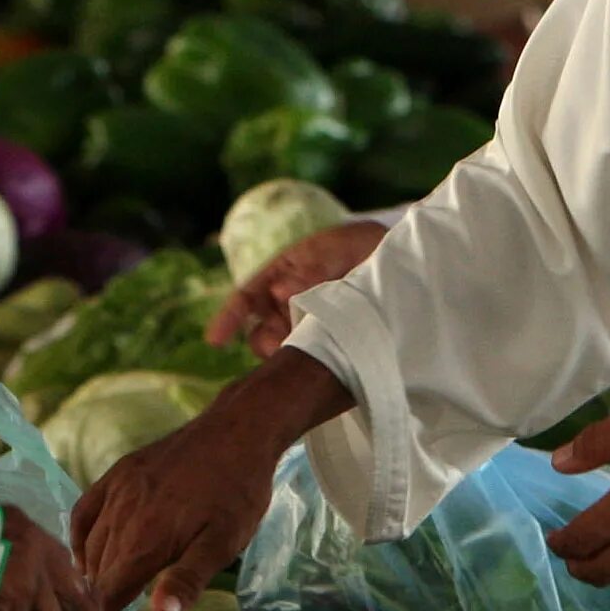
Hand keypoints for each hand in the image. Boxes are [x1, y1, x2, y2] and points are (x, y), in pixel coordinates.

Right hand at [72, 412, 279, 610]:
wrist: (237, 431)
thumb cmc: (236, 495)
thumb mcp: (223, 544)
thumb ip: (187, 581)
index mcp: (146, 540)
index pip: (108, 592)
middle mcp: (122, 515)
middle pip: (98, 571)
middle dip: (103, 595)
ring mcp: (117, 490)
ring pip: (90, 543)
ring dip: (94, 569)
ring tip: (104, 590)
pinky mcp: (118, 472)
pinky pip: (84, 510)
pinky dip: (79, 535)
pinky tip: (85, 551)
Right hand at [207, 220, 386, 352]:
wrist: (395, 259)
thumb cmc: (355, 246)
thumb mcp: (333, 249)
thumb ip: (311, 268)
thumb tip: (281, 291)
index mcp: (277, 277)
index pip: (244, 299)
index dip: (227, 319)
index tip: (214, 340)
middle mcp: (285, 308)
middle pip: (262, 335)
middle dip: (269, 343)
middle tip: (286, 344)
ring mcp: (306, 329)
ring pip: (285, 351)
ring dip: (293, 353)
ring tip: (316, 351)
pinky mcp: (330, 346)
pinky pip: (314, 360)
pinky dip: (316, 363)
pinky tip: (329, 364)